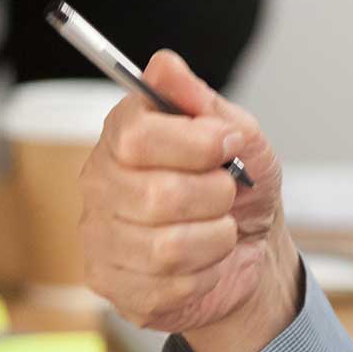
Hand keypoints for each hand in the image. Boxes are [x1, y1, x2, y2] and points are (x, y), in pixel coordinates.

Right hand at [81, 50, 296, 351]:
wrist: (253, 248)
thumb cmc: (242, 187)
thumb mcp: (240, 137)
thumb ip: (203, 103)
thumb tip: (165, 66)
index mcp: (123, 135)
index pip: (136, 136)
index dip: (194, 142)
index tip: (228, 143)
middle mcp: (99, 182)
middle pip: (156, 196)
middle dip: (215, 196)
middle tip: (227, 193)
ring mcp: (99, 235)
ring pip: (165, 247)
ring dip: (215, 238)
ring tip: (219, 229)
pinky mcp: (111, 283)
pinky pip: (168, 285)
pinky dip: (206, 273)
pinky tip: (205, 262)